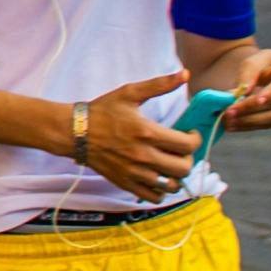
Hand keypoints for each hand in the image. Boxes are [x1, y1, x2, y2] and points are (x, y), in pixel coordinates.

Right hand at [81, 72, 202, 201]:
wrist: (75, 132)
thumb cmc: (102, 111)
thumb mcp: (130, 93)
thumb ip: (160, 84)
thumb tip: (185, 74)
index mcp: (147, 133)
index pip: (188, 145)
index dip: (195, 139)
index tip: (190, 134)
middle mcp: (144, 156)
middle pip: (184, 168)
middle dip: (188, 158)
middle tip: (180, 150)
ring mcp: (135, 173)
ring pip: (172, 185)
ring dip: (176, 175)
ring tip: (170, 164)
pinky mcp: (127, 183)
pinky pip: (155, 196)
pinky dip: (161, 189)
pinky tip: (157, 176)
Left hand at [225, 48, 270, 132]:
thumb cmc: (264, 63)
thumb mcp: (255, 60)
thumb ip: (249, 72)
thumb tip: (245, 90)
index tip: (257, 101)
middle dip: (252, 109)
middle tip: (229, 113)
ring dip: (251, 121)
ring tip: (229, 122)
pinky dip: (254, 125)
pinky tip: (236, 125)